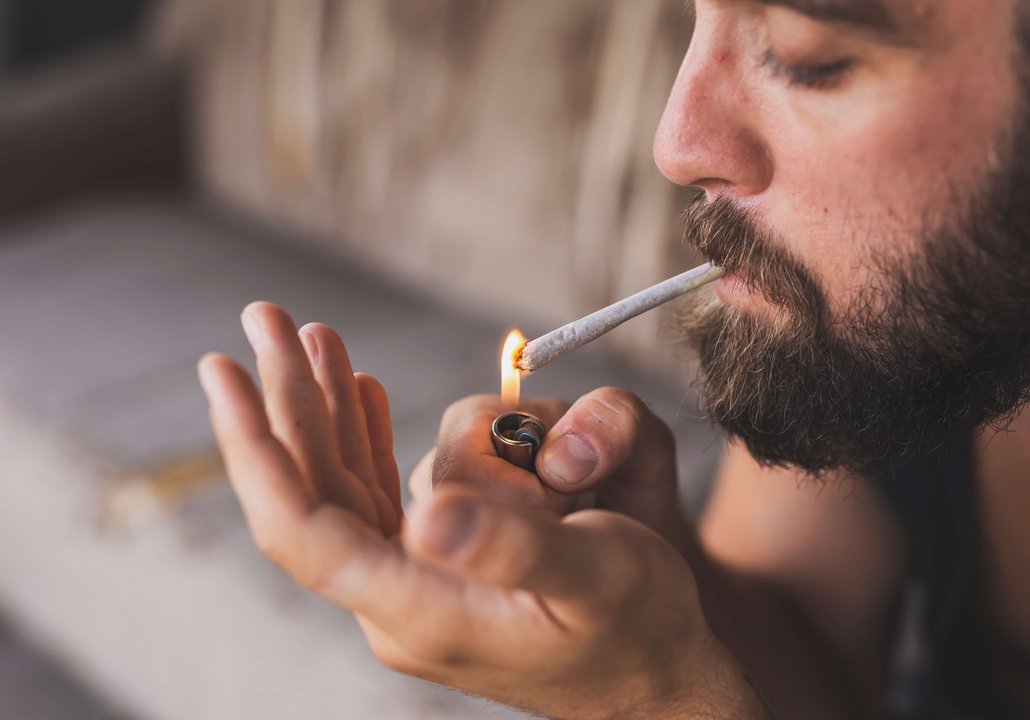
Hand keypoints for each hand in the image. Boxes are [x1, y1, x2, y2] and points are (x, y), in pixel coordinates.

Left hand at [198, 302, 744, 719]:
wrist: (654, 676)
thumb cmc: (638, 625)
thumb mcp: (596, 577)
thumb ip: (514, 549)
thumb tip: (426, 511)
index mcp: (421, 609)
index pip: (302, 529)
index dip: (256, 450)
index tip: (225, 372)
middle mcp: (401, 599)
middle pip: (316, 491)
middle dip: (288, 401)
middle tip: (266, 319)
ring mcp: (416, 581)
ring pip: (344, 485)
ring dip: (328, 408)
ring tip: (314, 339)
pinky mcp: (439, 564)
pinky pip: (381, 492)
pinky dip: (366, 436)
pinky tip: (361, 391)